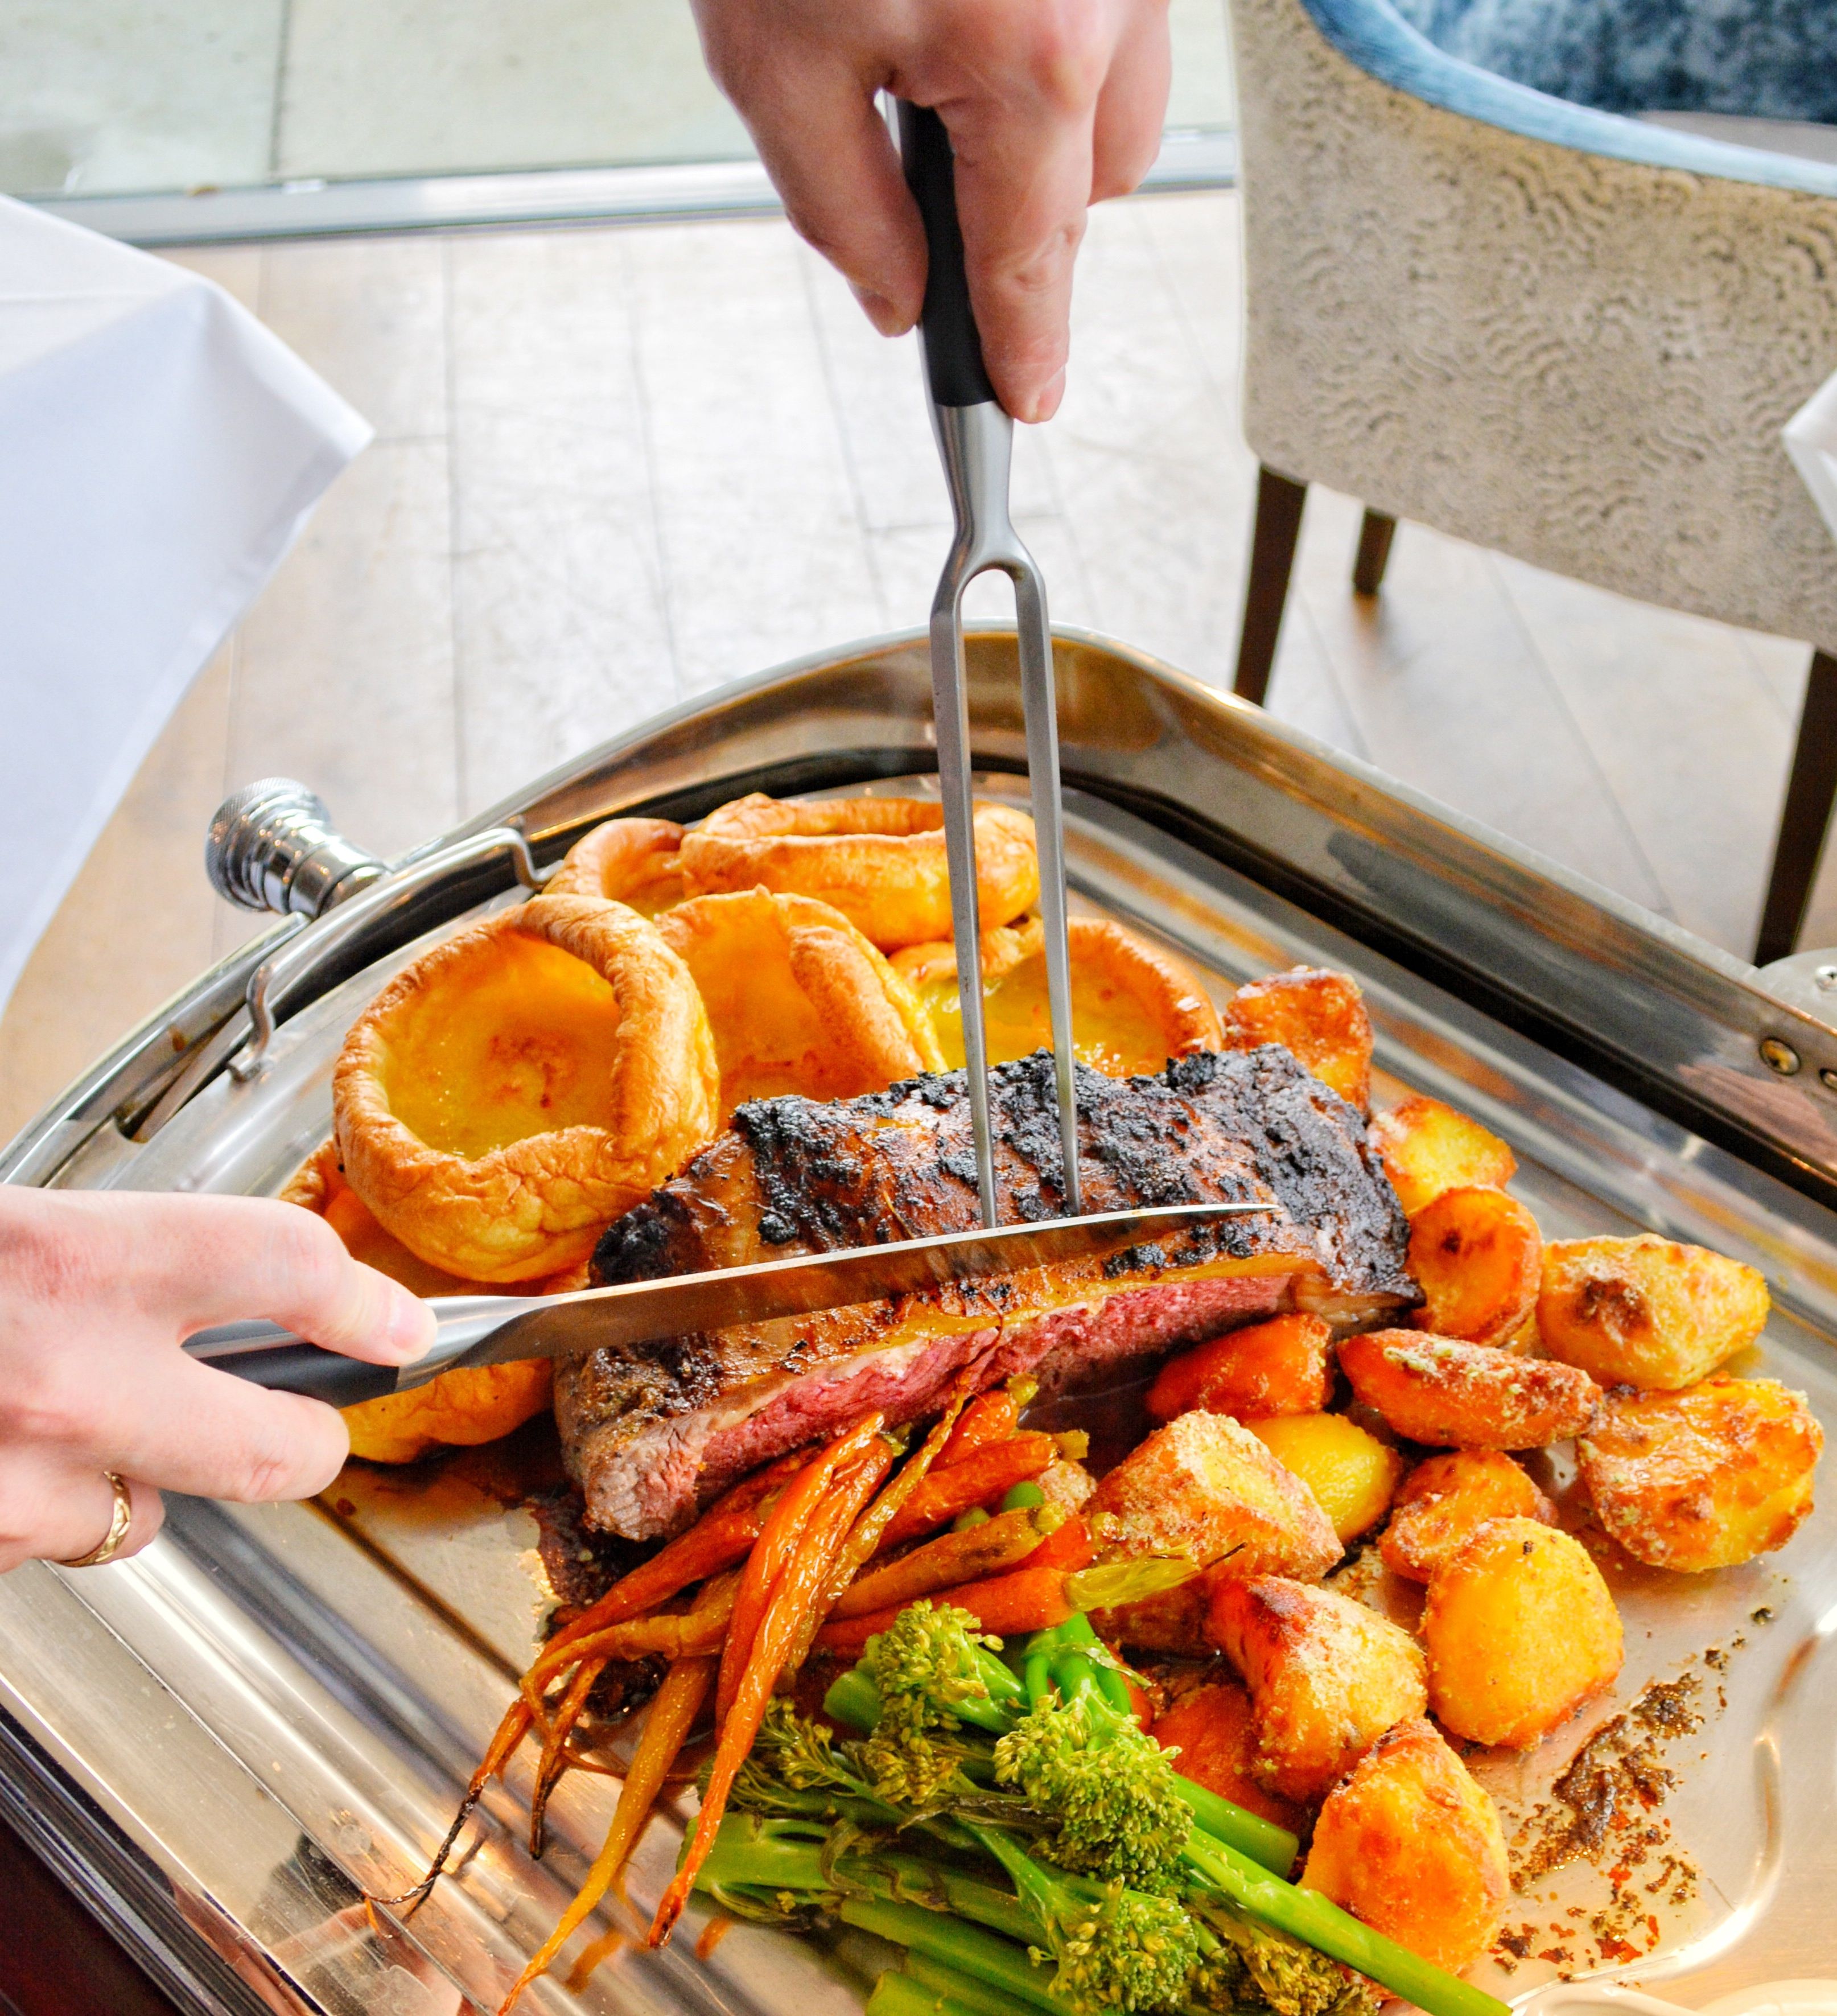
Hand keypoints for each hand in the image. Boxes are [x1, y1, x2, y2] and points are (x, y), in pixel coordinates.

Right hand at [0, 1188, 435, 1571]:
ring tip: (61, 1421)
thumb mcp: (32, 1226)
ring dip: (127, 1481)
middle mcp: (67, 1380)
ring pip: (145, 1518)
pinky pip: (56, 1546)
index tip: (398, 1328)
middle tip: (307, 1430)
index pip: (290, 1267)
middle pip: (270, 1450)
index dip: (363, 1303)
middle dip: (304, 1446)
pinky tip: (6, 1451)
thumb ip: (140, 1257)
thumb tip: (260, 1291)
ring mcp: (21, 1483)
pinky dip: (42, 1511)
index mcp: (83, 1262)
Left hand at [690, 0, 1171, 420]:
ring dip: (1039, 126)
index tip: (1028, 403)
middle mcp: (1107, 7)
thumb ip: (839, 206)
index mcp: (1030, 63)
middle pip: (1095, 188)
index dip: (1025, 346)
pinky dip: (1042, 48)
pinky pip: (1106, 24)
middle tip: (925, 183)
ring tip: (928, 62)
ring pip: (1114, 103)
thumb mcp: (774, 58)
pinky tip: (962, 8)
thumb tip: (897, 298)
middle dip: (1023, 212)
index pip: (1032, 258)